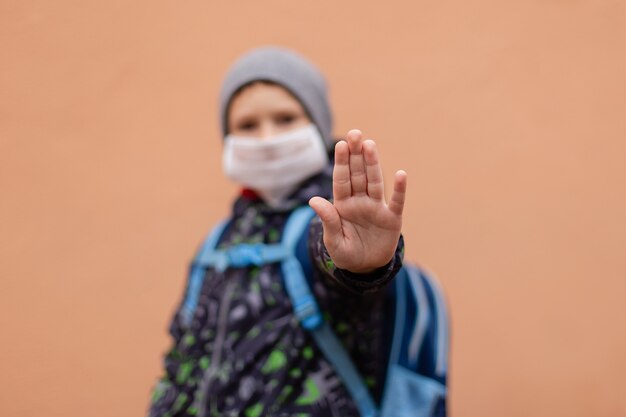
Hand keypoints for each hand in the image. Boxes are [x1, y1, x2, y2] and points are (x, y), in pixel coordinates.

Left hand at [309, 129, 406, 272]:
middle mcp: (360, 202)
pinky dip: (400, 189)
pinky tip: (401, 174)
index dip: (341, 162)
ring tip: (370, 145)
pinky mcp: (392, 219)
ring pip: (375, 182)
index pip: (342, 180)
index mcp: (343, 205)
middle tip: (355, 134)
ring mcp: (376, 208)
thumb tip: (314, 200)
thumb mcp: (333, 240)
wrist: (365, 268)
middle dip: (356, 155)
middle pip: (358, 174)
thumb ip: (327, 219)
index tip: (341, 144)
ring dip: (373, 164)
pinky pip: (397, 202)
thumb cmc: (346, 253)